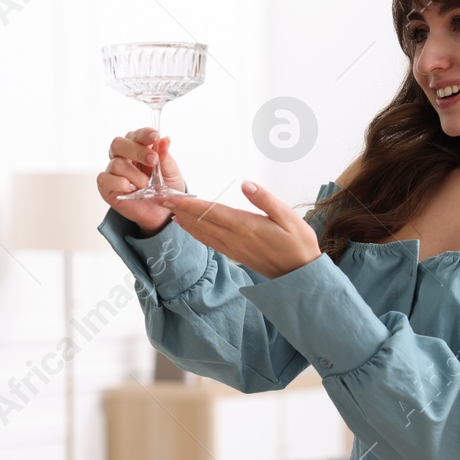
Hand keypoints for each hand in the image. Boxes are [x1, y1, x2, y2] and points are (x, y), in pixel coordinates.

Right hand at [96, 127, 187, 235]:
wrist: (160, 213)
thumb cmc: (164, 190)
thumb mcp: (171, 173)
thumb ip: (166, 158)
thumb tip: (165, 140)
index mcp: (139, 148)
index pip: (136, 135)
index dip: (144, 134)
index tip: (156, 136)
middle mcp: (123, 157)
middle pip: (118, 143)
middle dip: (136, 151)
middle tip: (153, 161)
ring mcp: (113, 171)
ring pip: (116, 163)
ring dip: (134, 174)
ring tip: (146, 185)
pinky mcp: (106, 186)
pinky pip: (105, 179)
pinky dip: (119, 183)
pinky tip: (131, 189)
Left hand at [155, 181, 321, 278]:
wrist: (299, 275)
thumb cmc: (298, 243)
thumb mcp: (288, 217)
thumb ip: (265, 200)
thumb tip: (245, 184)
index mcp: (245, 226)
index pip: (210, 212)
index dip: (188, 204)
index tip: (170, 197)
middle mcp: (235, 238)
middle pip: (201, 222)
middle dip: (179, 209)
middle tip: (160, 198)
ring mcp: (233, 248)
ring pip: (202, 233)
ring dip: (184, 221)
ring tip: (169, 210)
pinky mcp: (235, 254)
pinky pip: (209, 241)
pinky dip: (195, 232)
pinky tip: (188, 227)